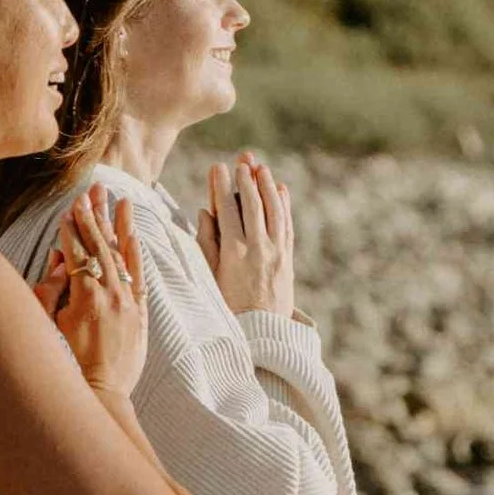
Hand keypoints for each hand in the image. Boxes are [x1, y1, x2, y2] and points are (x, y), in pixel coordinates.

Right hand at [36, 188, 148, 400]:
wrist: (101, 393)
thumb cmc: (68, 363)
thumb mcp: (50, 326)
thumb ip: (51, 291)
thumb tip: (58, 261)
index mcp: (85, 297)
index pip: (78, 252)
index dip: (72, 229)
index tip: (69, 208)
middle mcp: (111, 295)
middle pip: (101, 246)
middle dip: (94, 216)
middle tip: (90, 191)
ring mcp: (129, 303)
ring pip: (122, 255)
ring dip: (117, 225)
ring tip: (116, 199)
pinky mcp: (140, 314)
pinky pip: (139, 276)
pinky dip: (135, 254)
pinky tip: (133, 233)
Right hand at [199, 150, 296, 318]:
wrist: (262, 335)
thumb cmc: (228, 308)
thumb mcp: (210, 279)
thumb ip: (207, 244)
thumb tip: (205, 212)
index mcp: (234, 254)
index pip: (228, 211)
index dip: (222, 187)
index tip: (218, 167)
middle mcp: (258, 250)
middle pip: (253, 206)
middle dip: (247, 180)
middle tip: (243, 159)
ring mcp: (277, 253)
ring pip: (274, 211)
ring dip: (267, 186)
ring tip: (261, 167)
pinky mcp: (288, 259)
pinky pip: (287, 225)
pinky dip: (284, 205)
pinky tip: (280, 190)